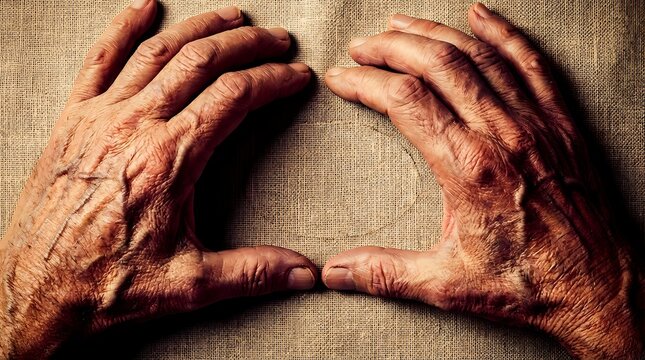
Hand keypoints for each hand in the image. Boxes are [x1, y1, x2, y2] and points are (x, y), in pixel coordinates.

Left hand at [0, 0, 315, 356]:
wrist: (34, 293)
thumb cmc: (106, 287)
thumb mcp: (188, 285)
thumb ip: (251, 272)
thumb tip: (305, 275)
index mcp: (169, 160)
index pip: (234, 96)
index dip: (273, 79)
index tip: (296, 75)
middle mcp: (134, 127)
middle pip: (201, 62)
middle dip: (247, 44)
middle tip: (278, 39)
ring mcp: (99, 118)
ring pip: (158, 52)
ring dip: (200, 27)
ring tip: (232, 15)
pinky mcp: (72, 121)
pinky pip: (99, 60)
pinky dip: (123, 28)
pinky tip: (144, 7)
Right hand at [322, 3, 642, 358]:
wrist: (599, 287)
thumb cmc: (529, 285)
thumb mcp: (448, 284)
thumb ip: (386, 273)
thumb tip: (334, 272)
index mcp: (468, 168)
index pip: (405, 100)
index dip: (365, 82)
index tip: (342, 77)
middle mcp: (501, 134)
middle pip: (437, 64)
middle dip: (391, 47)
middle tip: (362, 45)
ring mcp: (534, 122)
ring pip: (478, 54)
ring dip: (433, 32)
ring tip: (399, 24)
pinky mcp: (559, 122)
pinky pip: (529, 61)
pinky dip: (502, 33)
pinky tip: (479, 15)